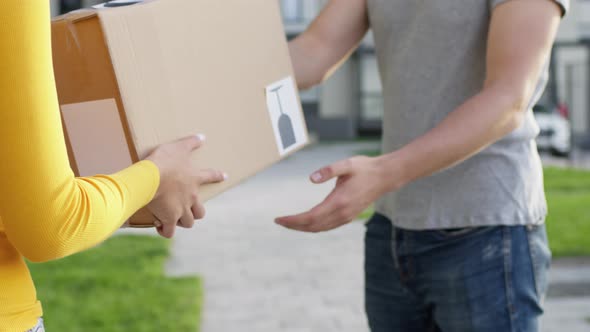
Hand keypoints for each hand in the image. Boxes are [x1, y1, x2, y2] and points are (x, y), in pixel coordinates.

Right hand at [145, 134, 226, 237]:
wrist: (151, 178)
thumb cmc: (164, 161)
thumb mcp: (178, 147)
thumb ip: (190, 143)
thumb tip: (202, 136)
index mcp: (194, 178)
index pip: (211, 176)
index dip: (217, 176)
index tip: (224, 176)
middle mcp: (191, 196)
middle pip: (200, 212)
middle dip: (194, 212)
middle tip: (184, 209)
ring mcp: (182, 209)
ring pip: (188, 222)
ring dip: (181, 221)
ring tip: (170, 218)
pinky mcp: (169, 219)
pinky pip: (169, 231)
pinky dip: (165, 230)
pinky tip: (159, 225)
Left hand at [275, 155, 396, 232]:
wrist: (385, 177)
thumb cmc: (364, 168)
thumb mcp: (346, 164)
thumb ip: (328, 170)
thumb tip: (311, 178)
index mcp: (339, 202)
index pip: (310, 217)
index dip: (293, 220)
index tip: (279, 219)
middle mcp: (342, 213)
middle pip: (312, 226)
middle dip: (294, 225)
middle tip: (279, 221)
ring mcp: (346, 217)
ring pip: (320, 228)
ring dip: (303, 228)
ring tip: (289, 223)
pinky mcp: (348, 216)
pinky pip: (327, 226)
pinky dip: (314, 227)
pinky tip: (307, 223)